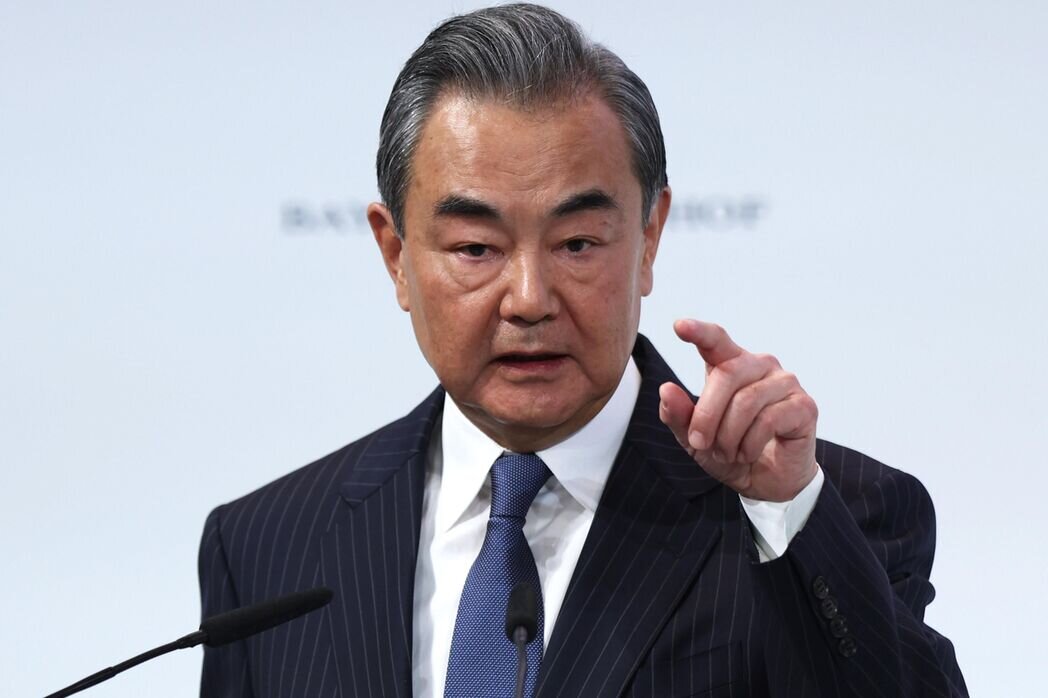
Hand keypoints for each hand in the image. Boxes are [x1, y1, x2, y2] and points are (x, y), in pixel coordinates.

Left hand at [658, 319, 818, 501]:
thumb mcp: (695, 440)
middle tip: (699, 442)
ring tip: (727, 453)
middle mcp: (760, 365)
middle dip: (706, 414)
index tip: (679, 326)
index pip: (716, 340)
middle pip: (726, 374)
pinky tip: (747, 453)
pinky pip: (769, 419)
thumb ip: (679, 416)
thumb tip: (665, 389)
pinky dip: (750, 444)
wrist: (767, 482)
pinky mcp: (804, 406)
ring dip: (728, 436)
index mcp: (731, 365)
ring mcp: (785, 382)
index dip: (699, 332)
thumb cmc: (730, 452)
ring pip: (747, 400)